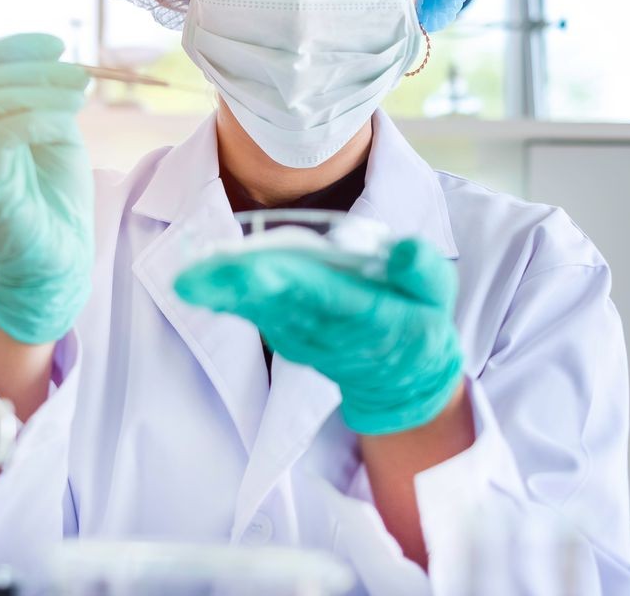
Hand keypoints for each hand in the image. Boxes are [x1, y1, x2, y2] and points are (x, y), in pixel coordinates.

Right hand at [0, 33, 92, 344]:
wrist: (61, 261)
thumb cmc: (59, 201)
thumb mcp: (55, 135)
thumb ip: (46, 99)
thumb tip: (56, 58)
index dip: (18, 47)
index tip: (59, 46)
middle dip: (37, 68)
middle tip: (80, 78)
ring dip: (42, 91)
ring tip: (78, 99)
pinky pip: (2, 134)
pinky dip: (39, 119)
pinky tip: (65, 128)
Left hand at [174, 238, 463, 434]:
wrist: (404, 380)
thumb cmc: (419, 320)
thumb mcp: (439, 296)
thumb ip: (421, 269)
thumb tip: (399, 248)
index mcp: (373, 318)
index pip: (326, 296)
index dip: (289, 282)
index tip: (249, 267)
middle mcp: (332, 333)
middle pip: (281, 305)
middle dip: (239, 288)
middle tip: (194, 275)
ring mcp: (305, 340)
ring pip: (262, 313)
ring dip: (225, 296)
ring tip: (190, 276)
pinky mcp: (287, 339)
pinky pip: (257, 317)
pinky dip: (229, 302)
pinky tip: (201, 284)